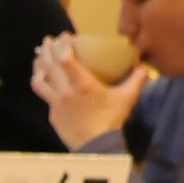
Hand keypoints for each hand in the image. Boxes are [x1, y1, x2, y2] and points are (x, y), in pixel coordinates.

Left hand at [32, 35, 145, 150]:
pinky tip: (46, 84)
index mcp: (81, 84)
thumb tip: (145, 67)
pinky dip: (44, 87)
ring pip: (40, 82)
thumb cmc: (111, 120)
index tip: (64, 35)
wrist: (95, 148)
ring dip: (38, 67)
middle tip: (47, 39)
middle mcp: (64, 92)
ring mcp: (55, 105)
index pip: (66, 59)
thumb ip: (136, 80)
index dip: (63, 45)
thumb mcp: (127, 98)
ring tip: (38, 58)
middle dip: (47, 50)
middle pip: (49, 66)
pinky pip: (45, 98)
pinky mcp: (53, 116)